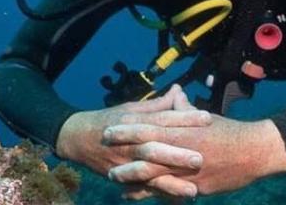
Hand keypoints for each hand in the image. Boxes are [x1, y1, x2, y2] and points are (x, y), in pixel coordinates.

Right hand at [55, 84, 211, 198]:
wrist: (77, 137)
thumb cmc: (111, 119)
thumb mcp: (133, 107)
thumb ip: (159, 104)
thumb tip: (179, 91)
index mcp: (136, 120)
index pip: (164, 118)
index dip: (185, 118)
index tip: (208, 118)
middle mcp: (130, 141)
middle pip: (155, 147)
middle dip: (177, 154)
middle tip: (201, 159)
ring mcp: (124, 161)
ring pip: (148, 172)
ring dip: (169, 182)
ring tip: (193, 190)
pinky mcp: (120, 176)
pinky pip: (139, 188)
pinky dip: (155, 195)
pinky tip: (173, 200)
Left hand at [105, 115, 285, 199]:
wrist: (254, 151)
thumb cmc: (230, 131)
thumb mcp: (204, 118)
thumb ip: (184, 110)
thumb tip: (175, 95)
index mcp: (182, 130)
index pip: (148, 127)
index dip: (127, 129)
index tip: (109, 128)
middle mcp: (180, 150)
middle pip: (144, 152)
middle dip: (123, 153)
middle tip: (104, 153)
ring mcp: (186, 170)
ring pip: (151, 175)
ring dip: (130, 177)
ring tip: (113, 177)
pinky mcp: (194, 187)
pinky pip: (166, 192)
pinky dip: (149, 194)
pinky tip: (134, 196)